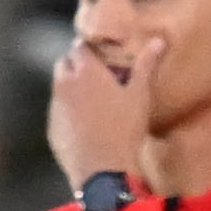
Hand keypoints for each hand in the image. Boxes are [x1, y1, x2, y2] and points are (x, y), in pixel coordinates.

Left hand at [46, 42, 153, 195]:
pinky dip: (67, 112)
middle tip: (95, 75)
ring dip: (70, 88)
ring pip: (59, 88)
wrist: (103, 171)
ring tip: (90, 100)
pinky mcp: (52, 129)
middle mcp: (65, 84)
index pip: (79, 46)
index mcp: (85, 71)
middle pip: (63, 64)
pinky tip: (83, 124)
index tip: (99, 54)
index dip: (88, 48)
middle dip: (75, 65)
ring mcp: (56, 108)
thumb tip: (158, 40)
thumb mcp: (140, 95)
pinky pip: (58, 113)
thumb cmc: (125, 128)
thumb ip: (146, 65)